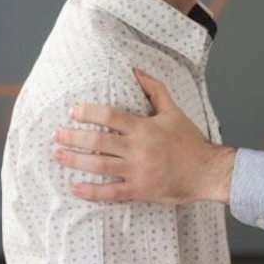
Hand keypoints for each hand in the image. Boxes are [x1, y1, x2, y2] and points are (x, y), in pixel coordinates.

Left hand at [52, 69, 234, 203]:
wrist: (207, 171)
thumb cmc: (190, 142)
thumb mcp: (174, 112)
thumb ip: (155, 90)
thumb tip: (136, 70)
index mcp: (145, 128)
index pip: (109, 116)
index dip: (87, 113)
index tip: (73, 113)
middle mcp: (138, 148)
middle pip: (97, 141)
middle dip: (72, 137)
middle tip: (56, 135)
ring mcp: (137, 170)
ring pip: (98, 165)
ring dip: (74, 160)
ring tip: (57, 155)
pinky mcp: (139, 189)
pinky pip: (110, 192)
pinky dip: (91, 191)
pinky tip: (75, 188)